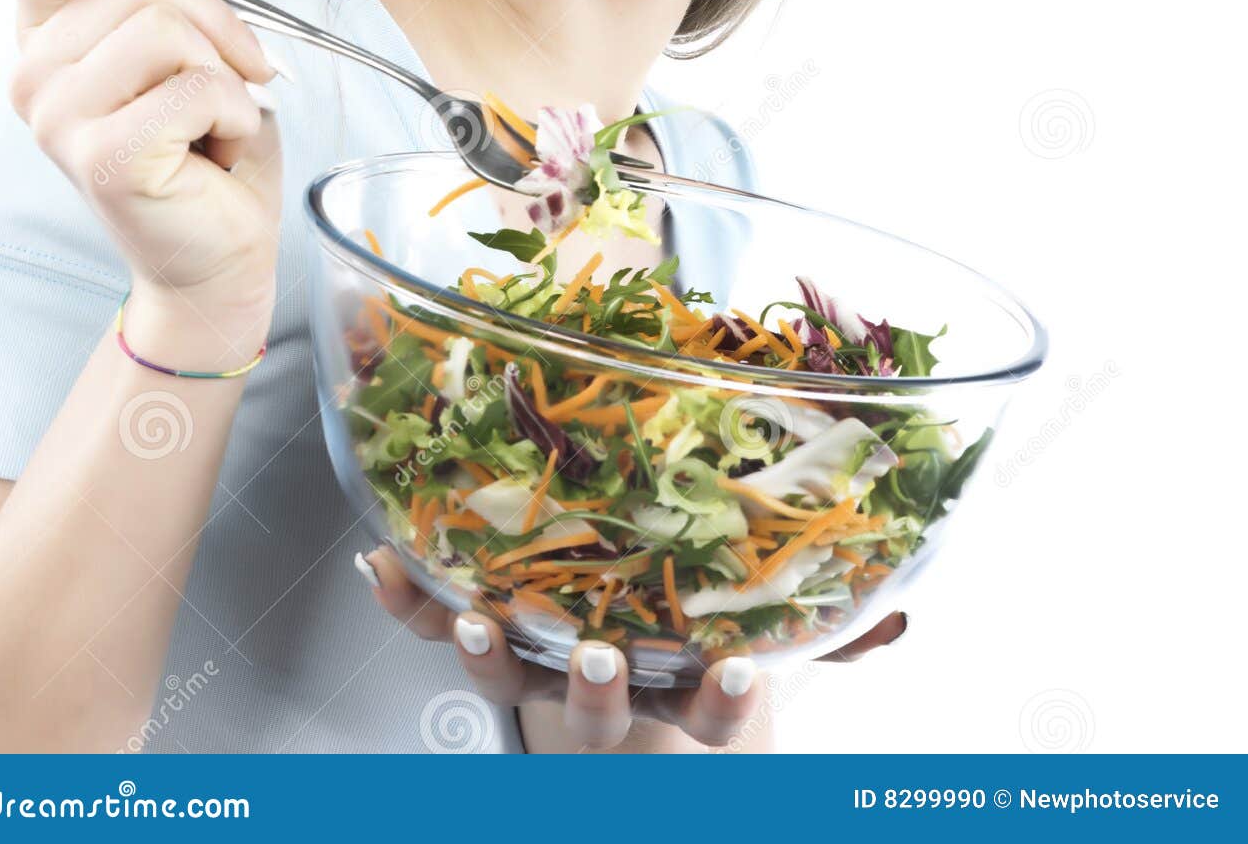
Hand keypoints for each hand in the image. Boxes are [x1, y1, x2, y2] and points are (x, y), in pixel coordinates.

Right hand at [8, 0, 282, 351]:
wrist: (221, 252)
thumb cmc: (207, 147)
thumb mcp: (180, 34)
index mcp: (46, 34)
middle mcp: (34, 73)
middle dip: (214, 15)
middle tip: (228, 73)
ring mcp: (59, 118)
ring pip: (166, 24)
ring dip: (226, 68)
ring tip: (215, 116)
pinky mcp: (105, 159)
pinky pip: (196, 86)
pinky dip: (236, 110)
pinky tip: (218, 147)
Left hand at [358, 546, 907, 750]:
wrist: (632, 690)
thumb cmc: (702, 652)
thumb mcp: (772, 648)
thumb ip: (831, 635)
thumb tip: (900, 622)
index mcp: (687, 690)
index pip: (715, 713)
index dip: (724, 698)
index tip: (734, 671)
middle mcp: (616, 692)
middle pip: (604, 711)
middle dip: (598, 691)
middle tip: (599, 657)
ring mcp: (546, 672)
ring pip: (514, 678)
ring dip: (488, 653)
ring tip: (475, 620)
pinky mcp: (493, 639)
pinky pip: (439, 627)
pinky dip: (409, 601)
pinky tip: (379, 566)